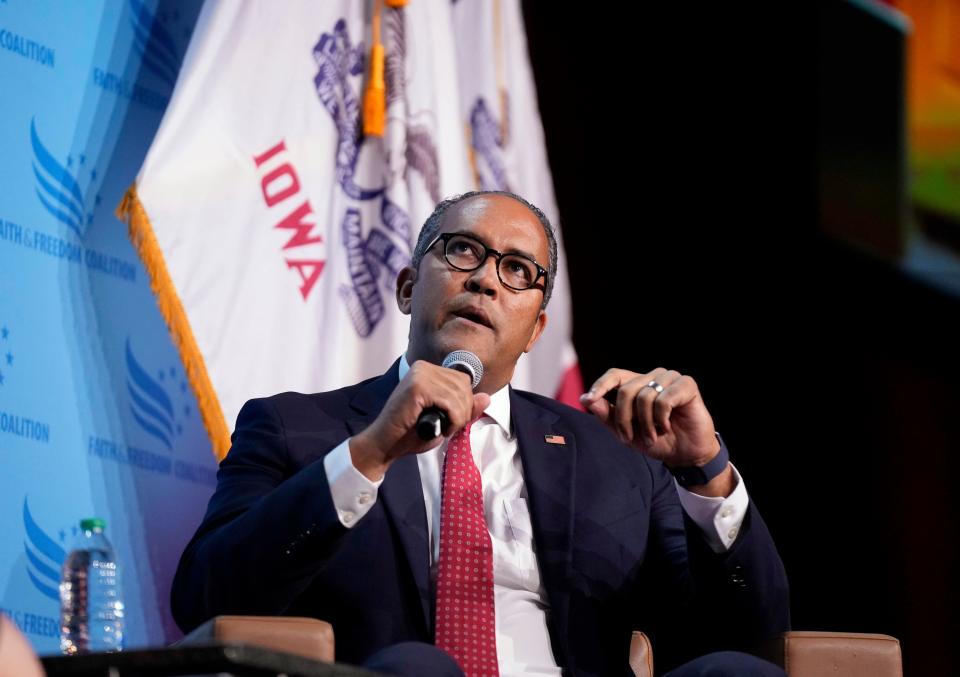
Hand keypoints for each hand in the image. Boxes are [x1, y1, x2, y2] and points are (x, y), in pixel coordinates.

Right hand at [350, 360, 490, 479]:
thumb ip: (464, 407)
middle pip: (463, 385)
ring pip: (459, 395)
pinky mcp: (417, 386)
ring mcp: (419, 374)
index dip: (465, 404)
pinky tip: (441, 429)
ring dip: (458, 418)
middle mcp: (423, 367)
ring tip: (444, 429)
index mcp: (428, 370)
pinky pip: (450, 402)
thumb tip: (486, 397)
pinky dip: (453, 419)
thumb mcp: (444, 419)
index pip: (463, 380)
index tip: (454, 422)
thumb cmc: (411, 433)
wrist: (385, 444)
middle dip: (464, 411)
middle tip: (450, 428)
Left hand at [579, 367, 720, 467]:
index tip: (588, 399)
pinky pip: (663, 400)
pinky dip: (661, 419)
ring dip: (645, 424)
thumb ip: (606, 414)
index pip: (614, 375)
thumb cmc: (656, 440)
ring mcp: (670, 378)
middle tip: (628, 439)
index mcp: (637, 383)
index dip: (600, 385)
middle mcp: (653, 376)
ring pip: (644, 396)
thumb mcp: (625, 431)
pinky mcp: (687, 384)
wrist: (684, 455)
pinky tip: (666, 427)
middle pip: (626, 390)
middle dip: (624, 419)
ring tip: (653, 436)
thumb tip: (585, 398)